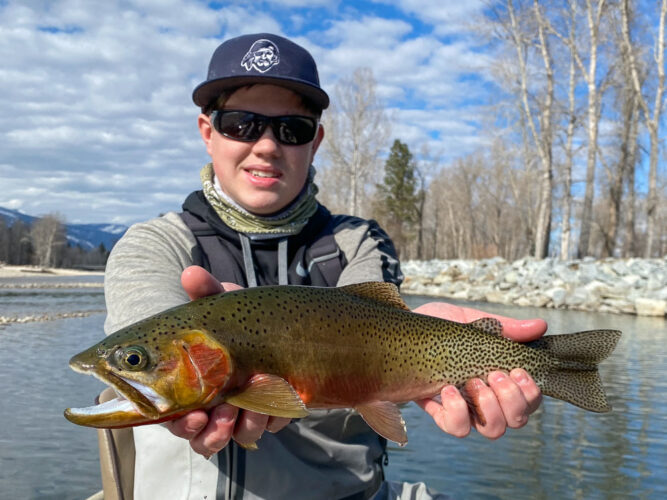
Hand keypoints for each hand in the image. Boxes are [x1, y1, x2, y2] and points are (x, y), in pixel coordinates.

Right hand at [164, 266, 291, 456]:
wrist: (280, 321)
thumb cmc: (237, 316)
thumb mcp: (222, 303)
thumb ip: (205, 291)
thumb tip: (191, 273)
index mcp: (187, 385)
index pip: (173, 416)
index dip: (182, 424)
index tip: (195, 416)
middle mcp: (211, 403)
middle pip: (201, 436)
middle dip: (211, 433)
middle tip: (222, 417)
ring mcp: (242, 409)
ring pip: (235, 436)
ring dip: (243, 427)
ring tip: (251, 409)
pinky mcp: (270, 411)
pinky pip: (268, 426)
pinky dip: (271, 418)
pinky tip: (277, 403)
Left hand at [413, 302, 545, 439]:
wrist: (401, 329)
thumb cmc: (438, 327)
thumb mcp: (472, 322)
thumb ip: (505, 327)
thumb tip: (540, 325)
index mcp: (499, 378)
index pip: (530, 401)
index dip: (530, 393)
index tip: (517, 371)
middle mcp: (486, 398)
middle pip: (516, 420)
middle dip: (511, 400)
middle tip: (494, 375)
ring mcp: (464, 408)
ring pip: (492, 430)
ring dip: (488, 408)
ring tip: (471, 382)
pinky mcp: (438, 411)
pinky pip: (456, 428)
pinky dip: (457, 412)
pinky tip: (448, 389)